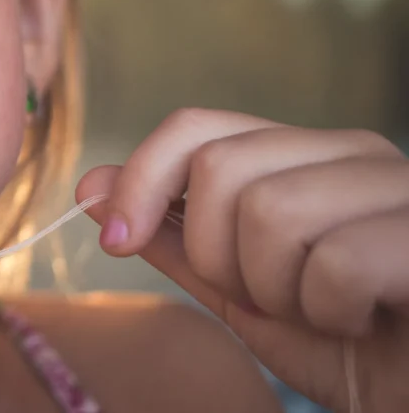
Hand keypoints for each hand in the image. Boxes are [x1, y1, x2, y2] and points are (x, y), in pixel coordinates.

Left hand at [76, 109, 408, 412]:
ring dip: (276, 291)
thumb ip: (171, 236)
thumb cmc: (338, 342)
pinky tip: (360, 319)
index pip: (194, 127)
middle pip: (220, 169)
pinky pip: (336, 262)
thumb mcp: (237, 290)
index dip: (142, 178)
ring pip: (271, 211)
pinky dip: (329, 311)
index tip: (117, 239)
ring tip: (318, 311)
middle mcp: (351, 151)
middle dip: (218, 257)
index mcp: (301, 154)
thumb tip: (92, 185)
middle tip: (267, 298)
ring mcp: (397, 184)